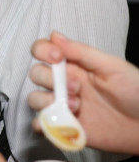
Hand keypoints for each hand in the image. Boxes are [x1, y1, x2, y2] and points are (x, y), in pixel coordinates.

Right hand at [28, 31, 138, 154]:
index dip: (43, 51)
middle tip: (77, 88)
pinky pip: (40, 124)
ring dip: (49, 102)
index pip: (43, 50)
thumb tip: (55, 35)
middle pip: (36, 74)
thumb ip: (83, 52)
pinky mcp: (64, 126)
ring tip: (76, 108)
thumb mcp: (113, 67)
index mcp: (74, 65)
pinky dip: (44, 124)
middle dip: (51, 79)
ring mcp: (62, 105)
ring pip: (34, 98)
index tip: (57, 58)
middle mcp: (63, 83)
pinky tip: (63, 123)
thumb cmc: (135, 93)